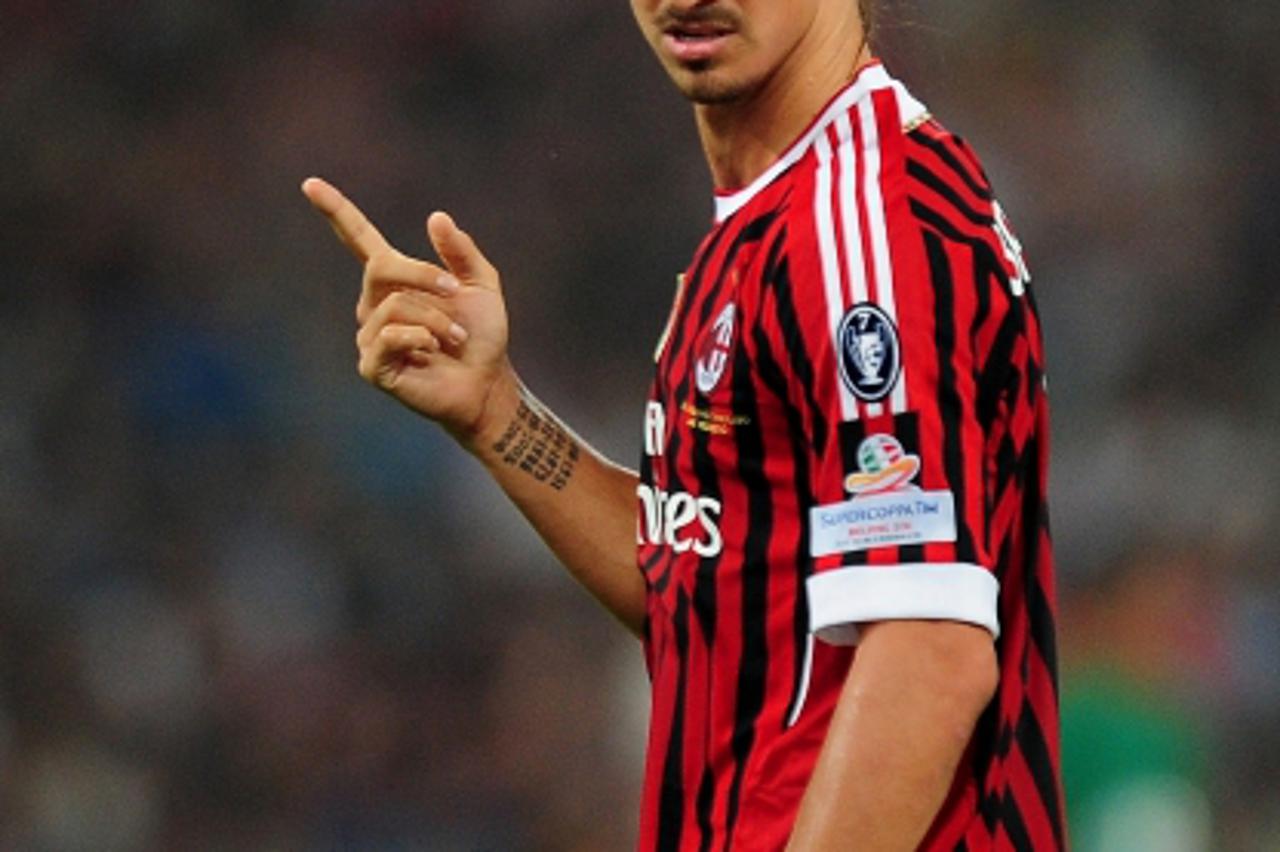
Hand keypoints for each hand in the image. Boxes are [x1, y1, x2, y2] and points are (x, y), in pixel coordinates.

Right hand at [301, 177, 515, 446]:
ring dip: (437, 319)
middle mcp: (374, 304)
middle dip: (426, 276)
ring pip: (396, 305)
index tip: (310, 183)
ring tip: (454, 339)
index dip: (336, 211)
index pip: (358, 240)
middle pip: (382, 267)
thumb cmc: (482, 336)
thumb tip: (436, 216)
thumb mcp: (481, 284)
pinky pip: (391, 335)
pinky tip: (433, 352)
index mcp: (395, 280)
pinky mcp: (372, 365)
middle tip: (457, 292)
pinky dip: (422, 338)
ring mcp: (370, 336)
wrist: (487, 383)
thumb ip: (460, 251)